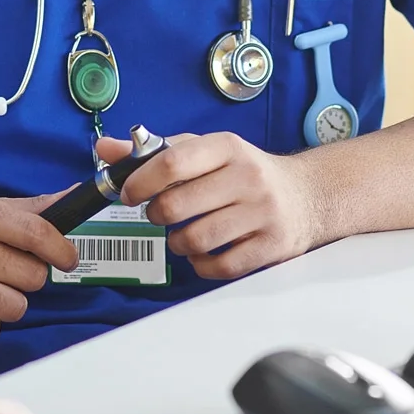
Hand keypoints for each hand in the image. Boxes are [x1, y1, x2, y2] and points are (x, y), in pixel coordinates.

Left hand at [100, 133, 330, 279]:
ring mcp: (263, 214)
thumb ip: (154, 151)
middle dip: (155, 215)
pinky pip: (220, 267)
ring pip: (195, 240)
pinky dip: (201, 265)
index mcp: (227, 147)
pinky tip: (203, 252)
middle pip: (176, 206)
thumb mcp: (204, 150)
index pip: (172, 162)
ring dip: (176, 243)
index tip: (128, 193)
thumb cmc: (242, 172)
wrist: (307, 195)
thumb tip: (105, 148)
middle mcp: (248, 178)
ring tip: (181, 234)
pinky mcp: (272, 247)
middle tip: (158, 214)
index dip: (140, 181)